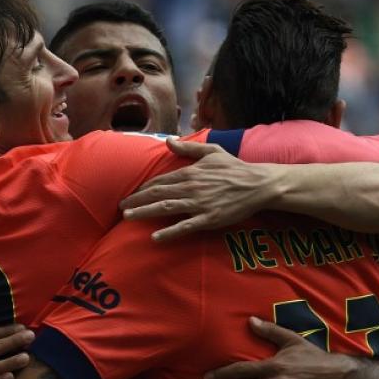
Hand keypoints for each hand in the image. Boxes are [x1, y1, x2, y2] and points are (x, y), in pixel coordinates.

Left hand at [119, 139, 282, 240]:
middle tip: (121, 208)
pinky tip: (155, 237)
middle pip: (158, 194)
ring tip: (128, 217)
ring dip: (145, 212)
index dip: (144, 188)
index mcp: (190, 172)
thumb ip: (188, 147)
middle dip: (137, 200)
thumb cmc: (235, 168)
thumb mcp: (212, 152)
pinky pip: (185, 226)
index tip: (132, 194)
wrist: (258, 185)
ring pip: (166, 208)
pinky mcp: (209, 219)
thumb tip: (168, 140)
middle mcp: (191, 187)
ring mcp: (199, 204)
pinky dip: (169, 232)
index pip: (161, 180)